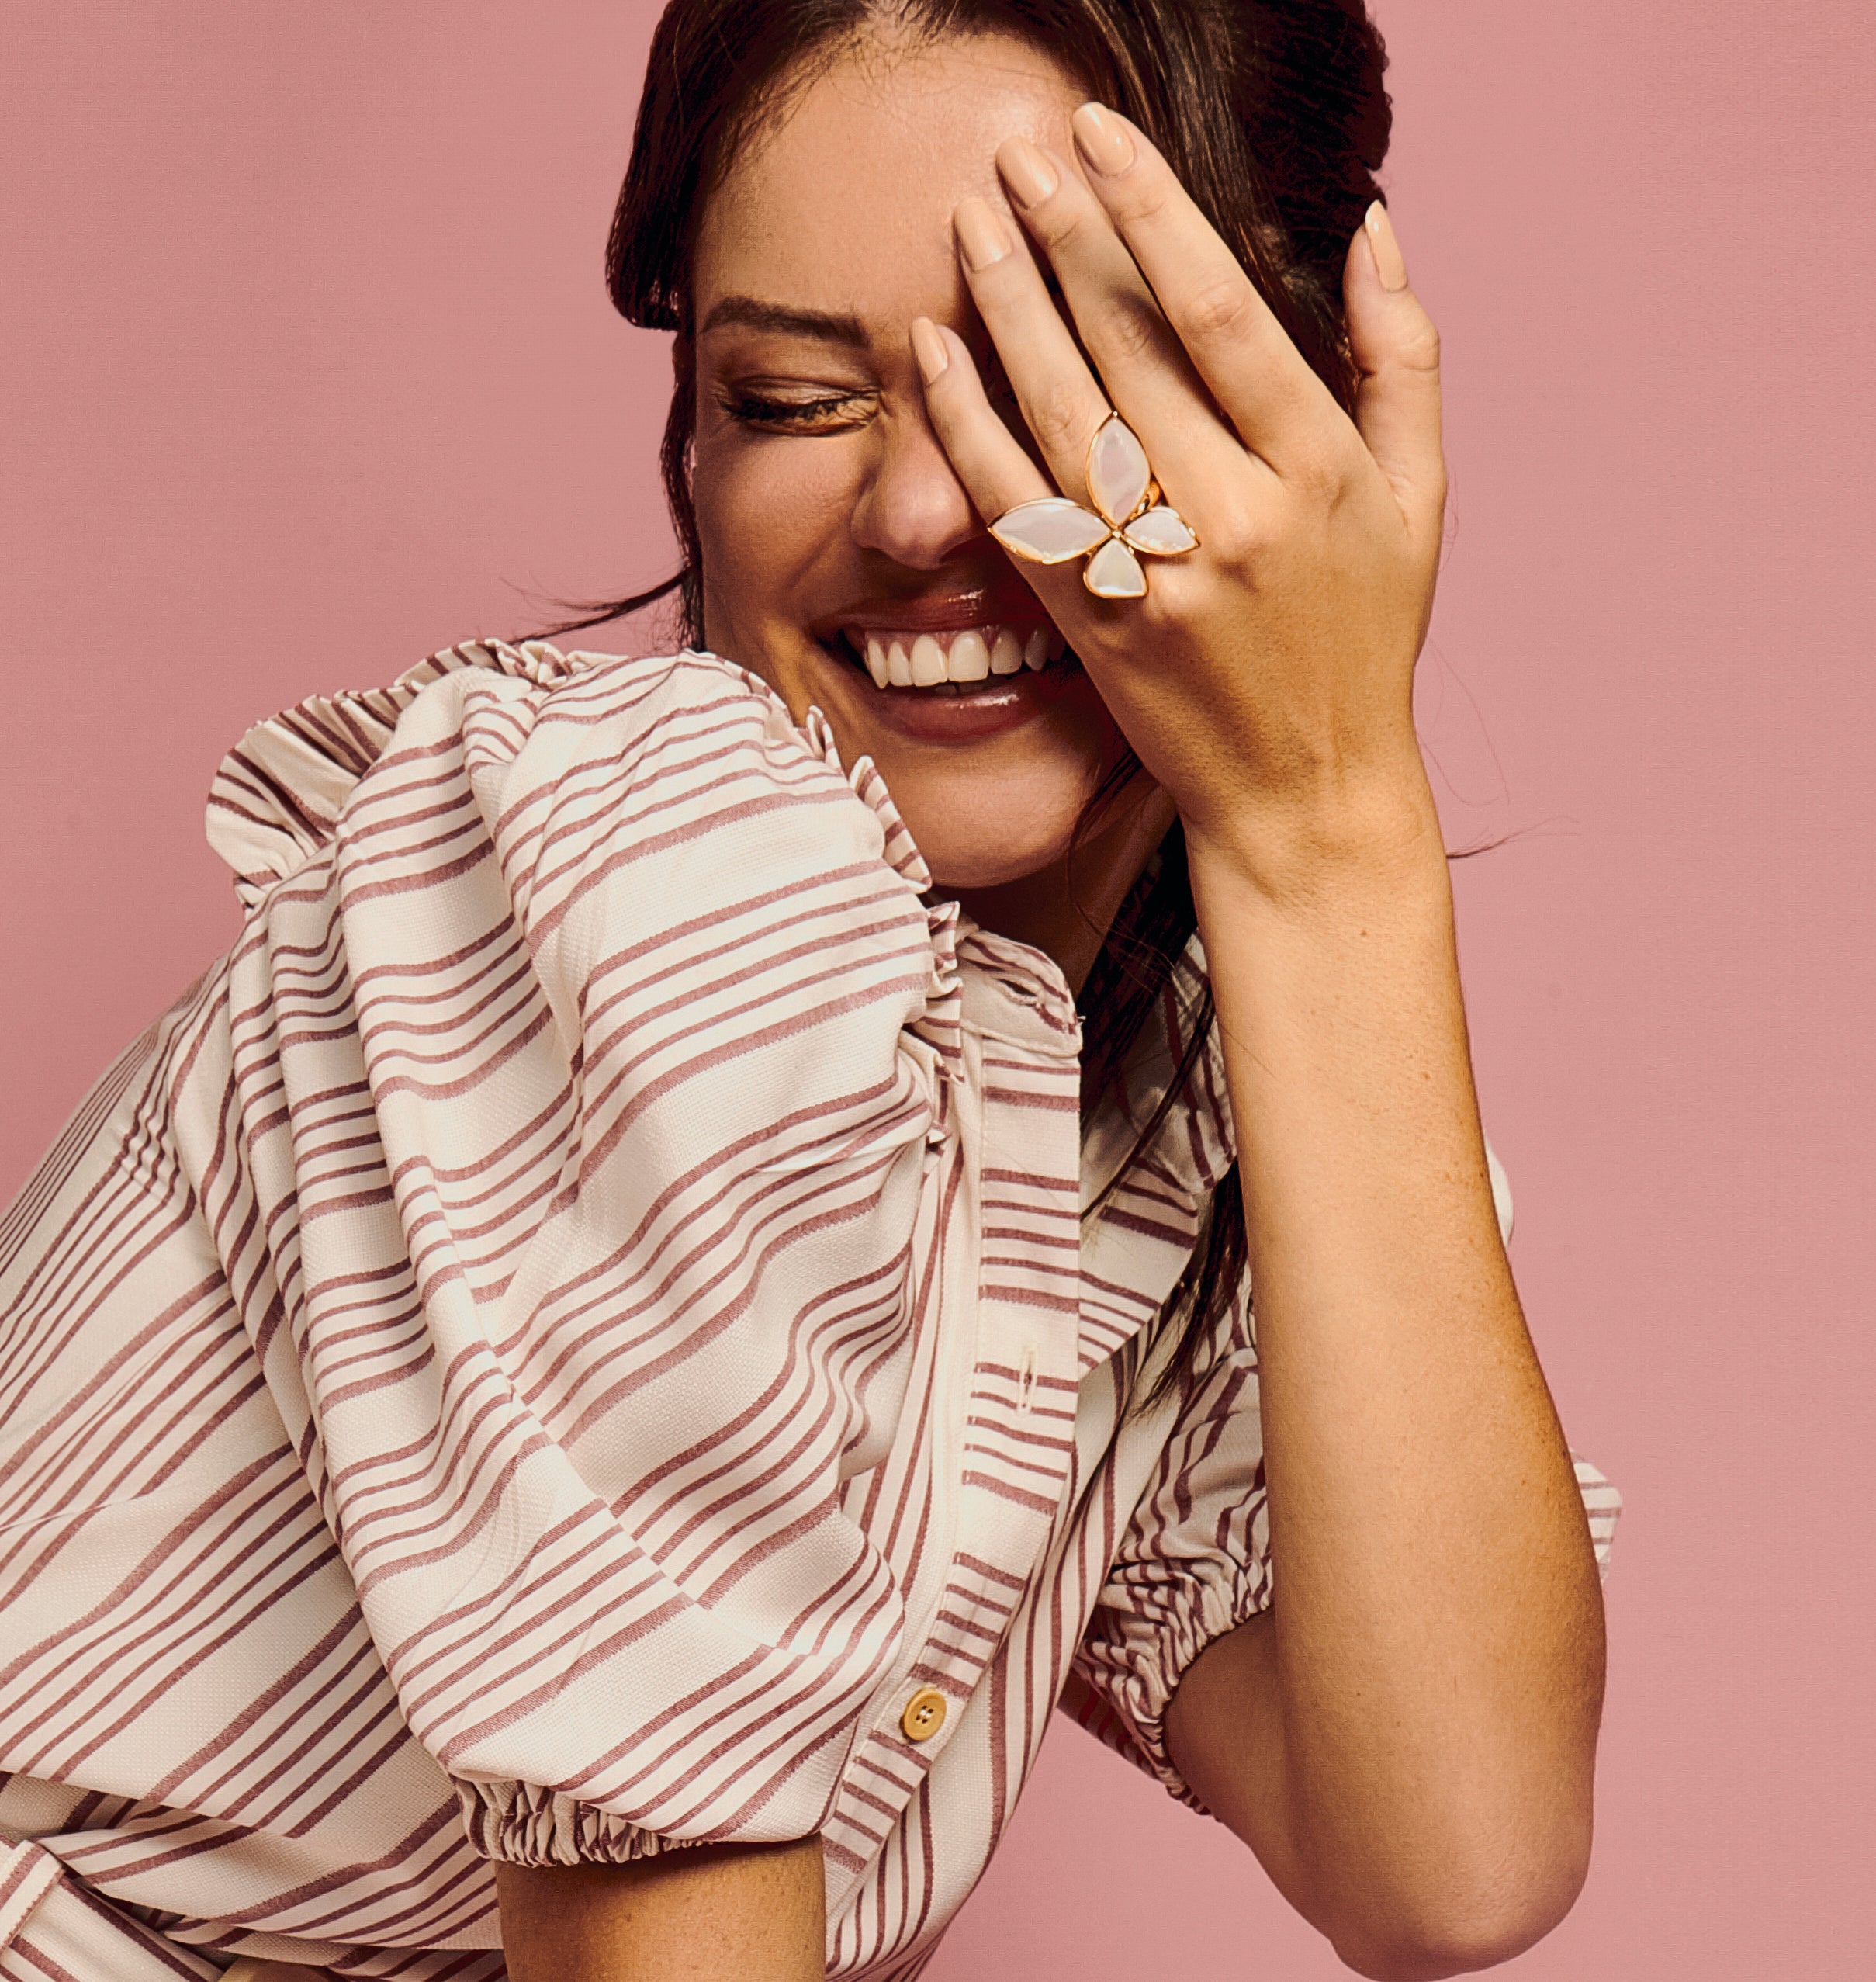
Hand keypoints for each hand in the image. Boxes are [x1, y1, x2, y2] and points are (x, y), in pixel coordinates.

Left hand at [912, 103, 1446, 876]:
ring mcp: (1152, 574)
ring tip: (972, 221)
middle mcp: (1229, 518)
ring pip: (1060, 412)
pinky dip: (966, 423)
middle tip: (1017, 152)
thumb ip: (1401, 359)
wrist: (1300, 790)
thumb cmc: (1363, 636)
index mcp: (1313, 471)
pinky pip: (1013, 502)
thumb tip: (1371, 224)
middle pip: (1126, 348)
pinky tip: (932, 349)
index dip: (1149, 213)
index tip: (1101, 136)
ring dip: (1005, 306)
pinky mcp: (1089, 620)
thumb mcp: (1419, 499)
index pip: (1216, 311)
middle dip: (1065, 236)